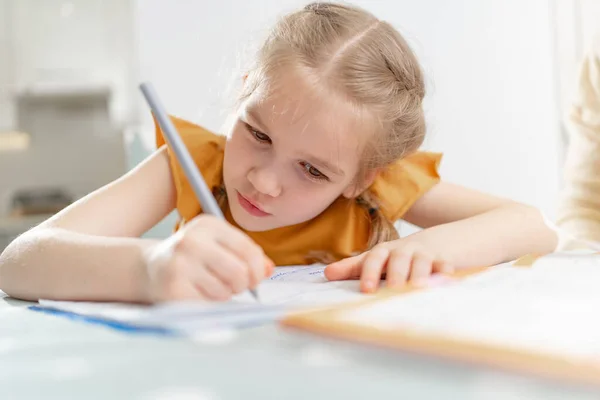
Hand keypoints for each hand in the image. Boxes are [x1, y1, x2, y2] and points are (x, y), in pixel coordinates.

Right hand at [144, 215, 273, 301]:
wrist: (151, 266)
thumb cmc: (192, 257)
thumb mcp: (218, 246)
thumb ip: (246, 255)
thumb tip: (269, 269)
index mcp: (209, 225)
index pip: (248, 249)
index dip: (258, 269)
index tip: (256, 278)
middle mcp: (192, 241)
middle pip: (239, 272)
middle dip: (243, 285)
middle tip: (235, 286)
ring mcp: (180, 264)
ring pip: (225, 290)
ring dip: (224, 294)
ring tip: (212, 286)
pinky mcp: (173, 287)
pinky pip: (208, 303)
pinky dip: (209, 303)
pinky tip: (198, 293)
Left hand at [325, 240, 452, 292]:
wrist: (436, 243)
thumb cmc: (398, 257)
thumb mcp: (376, 260)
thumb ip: (353, 267)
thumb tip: (326, 273)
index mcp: (384, 252)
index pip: (374, 258)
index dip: (370, 272)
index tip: (367, 289)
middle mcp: (404, 251)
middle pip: (399, 260)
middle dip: (396, 275)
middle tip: (393, 291)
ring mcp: (425, 255)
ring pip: (422, 263)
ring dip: (420, 275)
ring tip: (418, 289)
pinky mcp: (444, 261)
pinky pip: (445, 265)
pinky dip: (446, 272)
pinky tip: (447, 280)